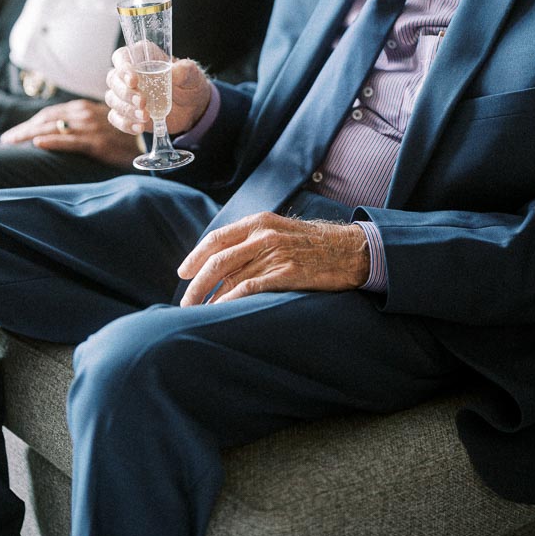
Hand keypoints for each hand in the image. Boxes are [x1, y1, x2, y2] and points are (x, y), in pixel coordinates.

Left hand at [0, 99, 139, 168]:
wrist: (147, 138)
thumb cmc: (122, 131)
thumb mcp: (100, 121)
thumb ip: (81, 123)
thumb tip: (60, 131)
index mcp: (81, 108)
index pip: (48, 114)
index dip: (29, 122)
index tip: (13, 133)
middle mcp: (82, 114)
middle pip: (45, 119)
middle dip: (22, 129)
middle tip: (5, 140)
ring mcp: (88, 127)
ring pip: (52, 128)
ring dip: (28, 134)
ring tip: (10, 142)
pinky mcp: (95, 142)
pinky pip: (69, 140)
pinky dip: (52, 141)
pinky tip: (37, 143)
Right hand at [105, 47, 211, 136]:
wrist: (192, 107)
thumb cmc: (188, 84)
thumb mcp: (192, 74)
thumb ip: (184, 70)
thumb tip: (174, 71)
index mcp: (142, 57)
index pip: (122, 56)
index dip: (123, 67)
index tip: (133, 80)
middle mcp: (129, 74)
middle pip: (113, 79)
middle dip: (125, 92)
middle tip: (142, 102)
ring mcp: (126, 95)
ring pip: (112, 99)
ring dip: (126, 109)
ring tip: (145, 116)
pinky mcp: (127, 113)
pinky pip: (116, 118)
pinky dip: (125, 124)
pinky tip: (139, 127)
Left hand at [178, 214, 369, 305]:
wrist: (351, 251)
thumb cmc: (314, 245)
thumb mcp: (281, 231)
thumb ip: (254, 241)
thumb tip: (225, 263)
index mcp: (259, 222)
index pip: (217, 238)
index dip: (195, 256)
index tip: (183, 272)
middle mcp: (263, 235)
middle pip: (217, 260)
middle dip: (196, 284)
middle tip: (185, 302)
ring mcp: (274, 254)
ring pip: (230, 277)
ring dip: (210, 298)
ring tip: (199, 313)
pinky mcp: (286, 273)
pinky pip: (248, 288)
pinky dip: (230, 301)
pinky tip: (220, 312)